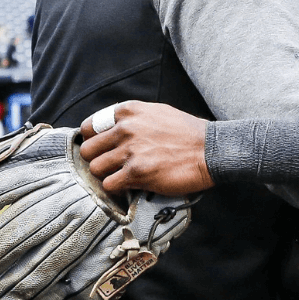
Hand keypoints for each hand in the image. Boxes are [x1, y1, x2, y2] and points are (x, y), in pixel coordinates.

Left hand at [79, 100, 213, 195]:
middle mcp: (126, 128)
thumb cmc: (188, 133)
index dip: (93, 141)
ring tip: (122, 176)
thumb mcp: (159, 112)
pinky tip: (131, 185)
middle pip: (87, 150)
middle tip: (112, 166)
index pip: (89, 127)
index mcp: (129, 111)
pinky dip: (117, 188)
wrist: (211, 151)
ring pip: (95, 169)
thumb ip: (133, 119)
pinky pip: (109, 185)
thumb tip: (111, 131)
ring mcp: (130, 151)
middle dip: (97, 160)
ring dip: (107, 175)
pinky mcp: (136, 172)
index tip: (102, 149)